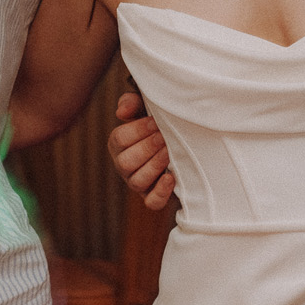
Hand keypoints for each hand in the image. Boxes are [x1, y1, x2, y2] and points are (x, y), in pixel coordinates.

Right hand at [109, 89, 177, 209]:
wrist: (185, 146)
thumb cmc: (160, 125)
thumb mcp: (146, 109)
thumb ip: (133, 103)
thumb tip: (122, 111)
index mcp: (119, 144)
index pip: (118, 139)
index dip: (137, 130)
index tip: (156, 122)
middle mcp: (124, 166)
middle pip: (125, 162)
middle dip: (147, 148)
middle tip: (164, 137)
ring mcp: (138, 183)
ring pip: (137, 181)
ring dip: (154, 165)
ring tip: (169, 152)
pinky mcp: (153, 197)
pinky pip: (152, 202)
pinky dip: (161, 192)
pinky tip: (171, 177)